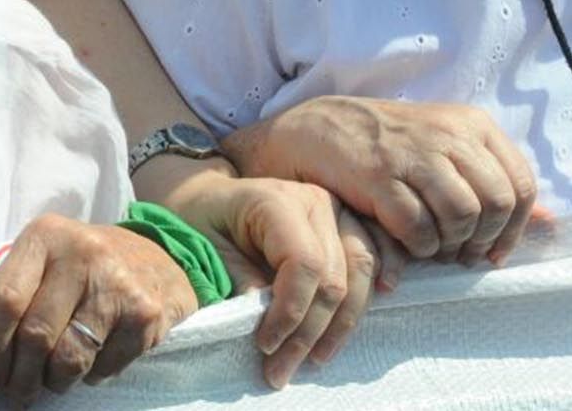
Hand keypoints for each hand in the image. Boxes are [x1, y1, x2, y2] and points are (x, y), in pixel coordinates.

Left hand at [0, 213, 197, 405]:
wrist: (157, 261)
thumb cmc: (83, 267)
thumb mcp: (45, 260)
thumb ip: (14, 298)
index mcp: (45, 236)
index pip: (5, 298)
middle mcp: (81, 254)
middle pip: (35, 334)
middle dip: (20, 376)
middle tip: (16, 394)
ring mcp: (117, 285)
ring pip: (68, 359)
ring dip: (54, 381)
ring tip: (52, 378)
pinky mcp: (145, 316)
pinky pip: (103, 368)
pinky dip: (91, 375)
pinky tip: (93, 358)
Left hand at [164, 173, 400, 387]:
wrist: (209, 200)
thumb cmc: (201, 222)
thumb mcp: (205, 248)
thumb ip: (235, 277)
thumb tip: (262, 314)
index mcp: (276, 200)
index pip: (304, 264)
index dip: (291, 312)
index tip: (266, 345)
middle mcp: (315, 201)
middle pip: (333, 277)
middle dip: (308, 333)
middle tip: (280, 372)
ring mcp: (336, 213)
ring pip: (359, 274)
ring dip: (339, 327)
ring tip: (312, 361)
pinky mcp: (347, 226)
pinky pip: (370, 264)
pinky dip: (362, 301)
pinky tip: (344, 330)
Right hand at [223, 97, 539, 265]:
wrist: (316, 130)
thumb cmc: (386, 145)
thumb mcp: (445, 149)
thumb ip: (496, 183)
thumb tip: (552, 225)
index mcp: (471, 125)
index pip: (521, 184)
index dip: (514, 228)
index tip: (492, 249)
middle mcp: (448, 134)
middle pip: (497, 203)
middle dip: (484, 239)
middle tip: (461, 253)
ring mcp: (413, 154)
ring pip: (463, 215)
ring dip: (451, 244)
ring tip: (434, 247)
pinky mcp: (379, 176)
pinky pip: (419, 227)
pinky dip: (419, 246)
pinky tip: (407, 243)